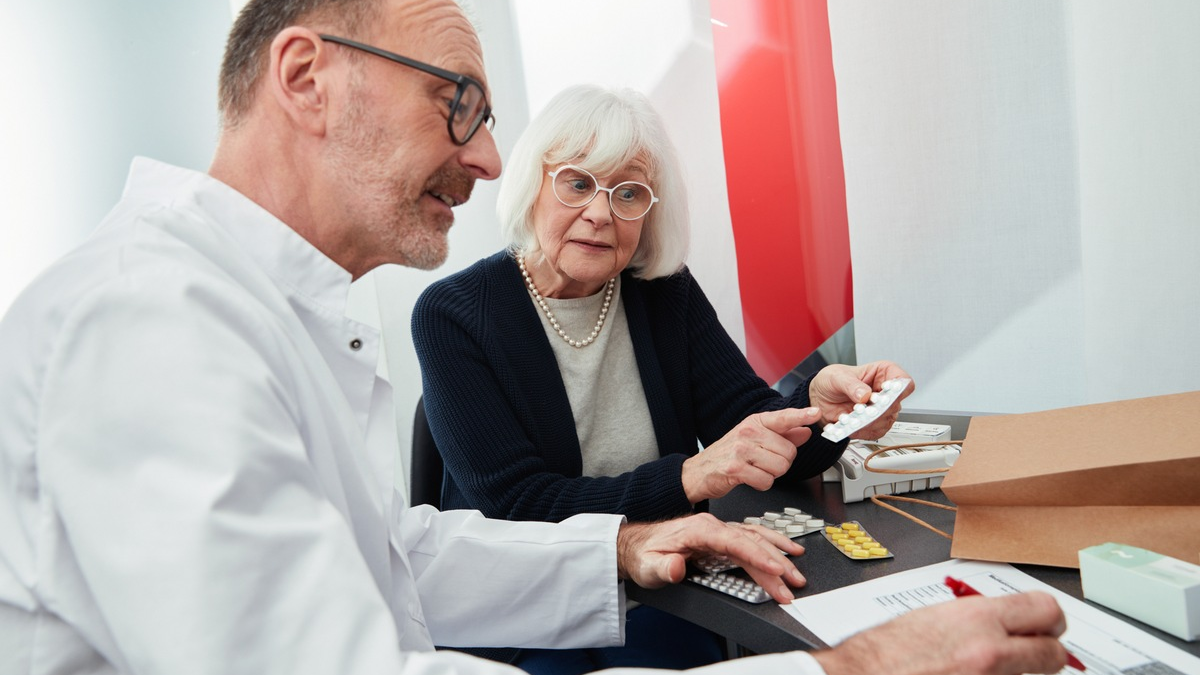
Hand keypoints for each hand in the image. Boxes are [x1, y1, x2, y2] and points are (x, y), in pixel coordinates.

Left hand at [615, 513, 806, 603]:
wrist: (637, 545)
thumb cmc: (644, 553)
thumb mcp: (648, 565)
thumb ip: (665, 567)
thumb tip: (678, 567)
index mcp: (699, 530)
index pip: (735, 542)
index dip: (757, 556)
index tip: (775, 569)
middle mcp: (713, 527)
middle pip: (751, 543)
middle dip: (775, 563)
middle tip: (793, 583)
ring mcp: (719, 531)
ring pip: (756, 540)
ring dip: (778, 555)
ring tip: (797, 572)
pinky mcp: (722, 539)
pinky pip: (753, 539)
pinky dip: (772, 545)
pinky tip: (785, 552)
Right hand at [681, 407, 820, 502]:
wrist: (698, 472)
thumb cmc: (727, 455)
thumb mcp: (754, 439)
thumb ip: (782, 435)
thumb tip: (805, 431)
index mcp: (754, 422)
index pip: (783, 418)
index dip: (801, 416)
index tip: (815, 412)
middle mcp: (747, 433)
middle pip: (789, 452)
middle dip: (782, 463)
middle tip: (764, 462)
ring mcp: (740, 450)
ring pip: (780, 468)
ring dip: (772, 475)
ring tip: (756, 469)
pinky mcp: (735, 469)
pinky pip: (766, 481)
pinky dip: (762, 484)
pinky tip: (749, 478)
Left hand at [808, 361, 914, 439]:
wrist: (821, 396)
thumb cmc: (833, 380)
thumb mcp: (837, 377)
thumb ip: (851, 385)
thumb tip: (865, 395)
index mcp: (884, 373)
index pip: (903, 381)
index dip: (897, 389)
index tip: (882, 394)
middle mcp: (886, 392)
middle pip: (894, 405)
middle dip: (876, 410)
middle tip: (860, 409)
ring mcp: (882, 410)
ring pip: (885, 421)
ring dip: (866, 422)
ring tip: (848, 418)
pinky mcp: (874, 424)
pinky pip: (874, 432)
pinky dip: (859, 431)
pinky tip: (847, 425)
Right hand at [812, 592, 1069, 674]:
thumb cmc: (885, 653)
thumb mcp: (934, 618)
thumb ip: (976, 620)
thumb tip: (1003, 624)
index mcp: (978, 619)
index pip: (1045, 611)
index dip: (1051, 621)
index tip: (1048, 625)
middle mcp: (991, 653)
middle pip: (1054, 654)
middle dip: (1048, 653)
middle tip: (1037, 652)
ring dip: (1017, 673)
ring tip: (986, 667)